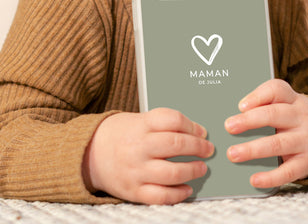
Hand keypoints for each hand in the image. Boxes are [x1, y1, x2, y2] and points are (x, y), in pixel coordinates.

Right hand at [82, 109, 213, 204]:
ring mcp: (135, 170)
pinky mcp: (133, 191)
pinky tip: (187, 189)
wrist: (90, 152)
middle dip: (198, 147)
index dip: (192, 126)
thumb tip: (197, 132)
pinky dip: (178, 194)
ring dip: (193, 170)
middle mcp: (138, 146)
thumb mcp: (140, 120)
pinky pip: (160, 196)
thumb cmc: (122, 133)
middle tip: (208, 149)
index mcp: (141, 124)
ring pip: (172, 172)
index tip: (203, 131)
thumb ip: (165, 124)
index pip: (173, 120)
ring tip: (202, 168)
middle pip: (176, 144)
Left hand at [224, 79, 307, 187]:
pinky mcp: (307, 162)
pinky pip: (288, 171)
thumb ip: (263, 105)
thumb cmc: (293, 118)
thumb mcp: (285, 104)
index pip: (277, 90)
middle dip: (249, 121)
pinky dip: (270, 177)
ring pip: (277, 144)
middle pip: (273, 115)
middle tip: (229, 127)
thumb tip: (234, 118)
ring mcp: (306, 140)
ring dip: (253, 149)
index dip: (257, 96)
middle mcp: (301, 117)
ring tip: (233, 153)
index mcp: (292, 99)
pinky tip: (254, 179)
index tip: (240, 105)